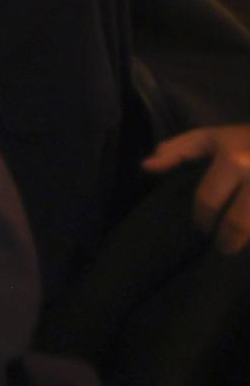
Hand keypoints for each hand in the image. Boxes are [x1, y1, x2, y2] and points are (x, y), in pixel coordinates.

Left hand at [143, 124, 249, 254]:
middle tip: (222, 245)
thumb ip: (178, 150)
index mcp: (232, 160)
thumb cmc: (248, 141)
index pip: (208, 201)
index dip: (202, 220)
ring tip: (239, 247)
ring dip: (246, 242)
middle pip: (237, 223)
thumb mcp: (212, 137)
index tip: (204, 227)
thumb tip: (146, 167)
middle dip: (226, 241)